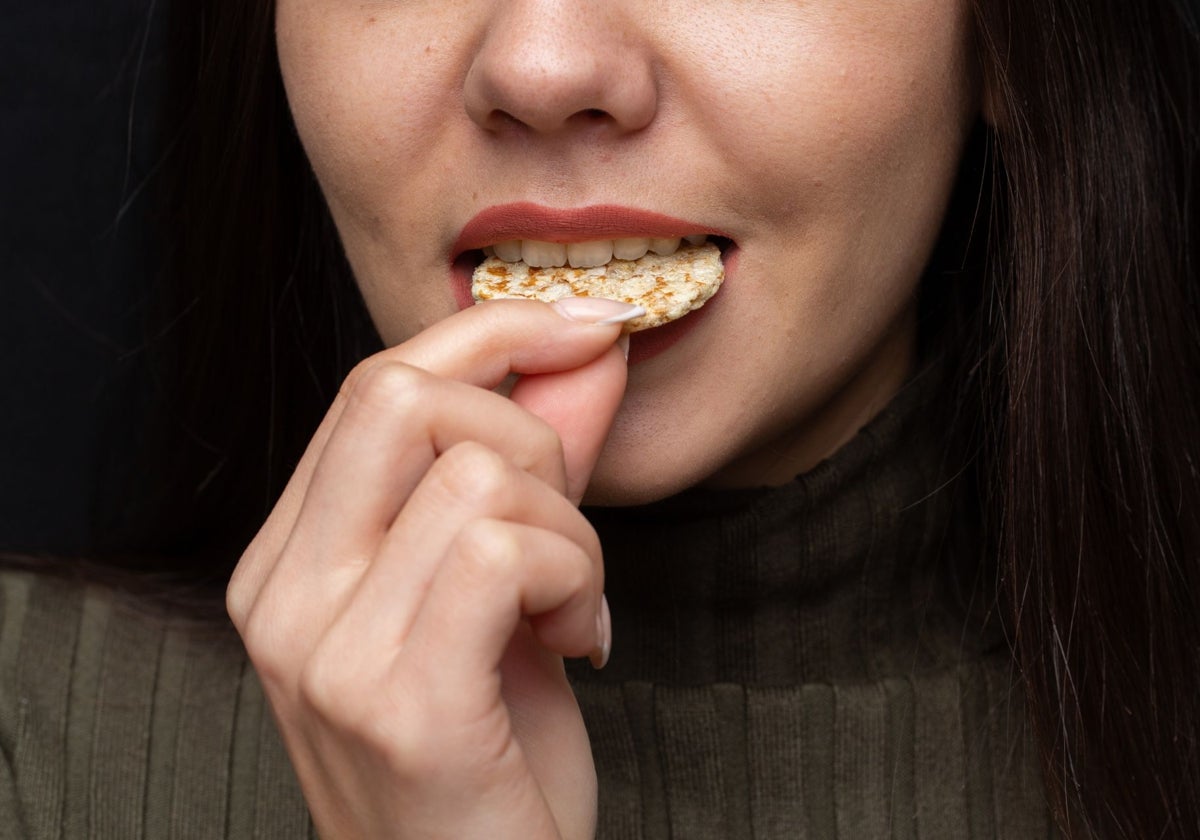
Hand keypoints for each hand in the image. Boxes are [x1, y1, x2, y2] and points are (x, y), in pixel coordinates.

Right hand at [226, 298, 637, 838]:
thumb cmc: (492, 756)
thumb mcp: (509, 588)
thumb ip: (536, 461)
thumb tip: (586, 345)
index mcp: (291, 559)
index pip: (377, 384)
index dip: (492, 332)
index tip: (587, 325)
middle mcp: (284, 594)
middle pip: (400, 393)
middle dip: (528, 433)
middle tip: (565, 533)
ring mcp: (326, 649)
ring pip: (476, 471)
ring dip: (569, 531)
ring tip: (572, 609)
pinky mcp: (396, 701)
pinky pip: (503, 549)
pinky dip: (573, 579)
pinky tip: (577, 643)